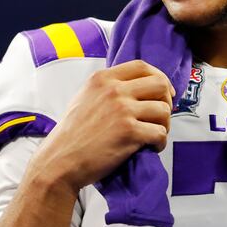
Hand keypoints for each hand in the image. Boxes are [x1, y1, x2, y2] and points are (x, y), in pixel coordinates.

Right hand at [28, 60, 174, 193]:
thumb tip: (138, 86)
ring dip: (164, 124)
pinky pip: (160, 133)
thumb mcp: (85, 97)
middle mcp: (114, 90)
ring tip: (154, 134)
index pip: (142, 66)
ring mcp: (122, 110)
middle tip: (161, 115)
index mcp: (103, 78)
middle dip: (167, 100)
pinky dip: (160, 142)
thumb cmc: (72, 133)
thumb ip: (108, 87)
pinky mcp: (129, 132)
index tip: (164, 91)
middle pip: (160, 84)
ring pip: (164, 110)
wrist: (60, 160)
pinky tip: (151, 147)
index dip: (159, 77)